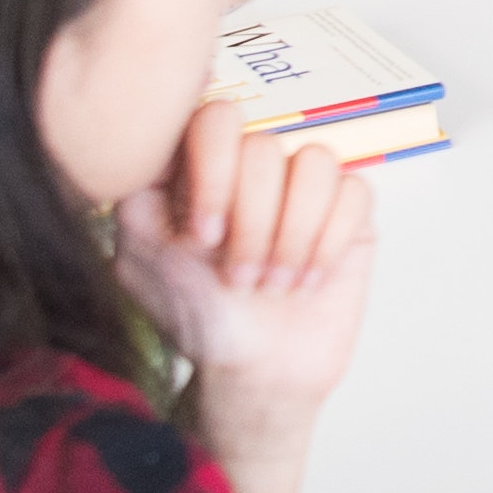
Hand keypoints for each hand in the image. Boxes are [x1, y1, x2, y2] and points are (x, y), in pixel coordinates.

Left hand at [113, 95, 372, 406]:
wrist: (258, 373)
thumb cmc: (200, 317)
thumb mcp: (142, 256)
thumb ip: (137, 191)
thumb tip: (151, 138)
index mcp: (203, 168)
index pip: (214, 118)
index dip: (213, 171)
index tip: (203, 235)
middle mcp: (253, 168)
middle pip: (264, 147)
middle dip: (252, 225)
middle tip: (240, 277)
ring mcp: (303, 187)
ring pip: (315, 161)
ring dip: (293, 235)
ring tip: (276, 282)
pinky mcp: (347, 211)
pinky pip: (355, 191)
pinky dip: (328, 243)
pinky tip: (309, 279)